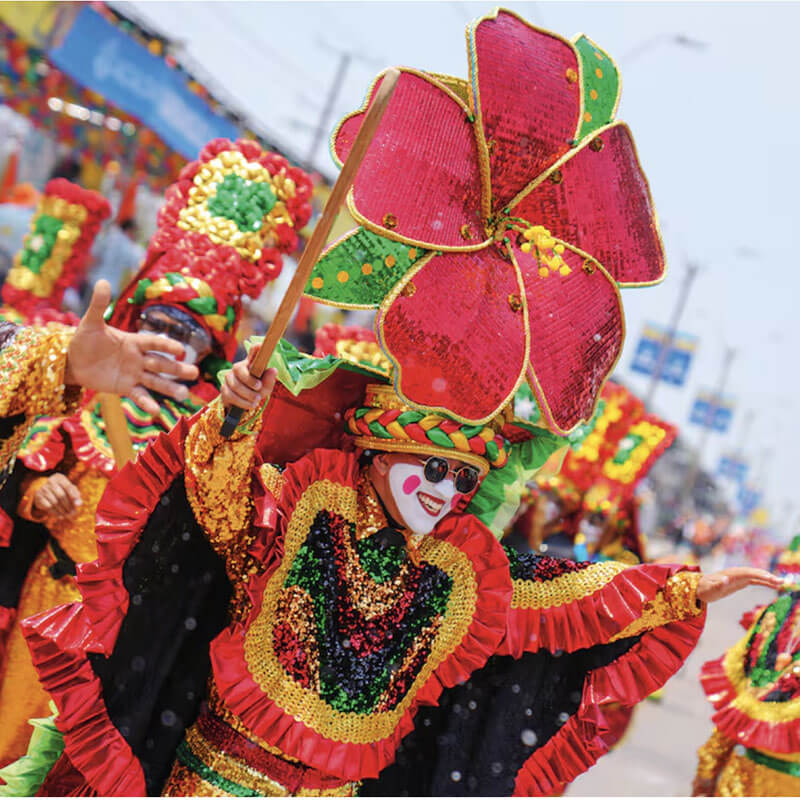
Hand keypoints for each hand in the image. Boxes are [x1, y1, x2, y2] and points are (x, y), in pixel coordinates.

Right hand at [33, 473, 81, 517]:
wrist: (44, 490)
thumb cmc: (61, 489)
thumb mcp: (69, 489)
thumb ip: (76, 495)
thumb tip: (79, 504)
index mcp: (59, 477)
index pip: (68, 487)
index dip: (74, 496)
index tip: (78, 505)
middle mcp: (50, 481)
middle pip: (61, 496)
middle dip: (68, 506)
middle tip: (73, 513)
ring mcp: (43, 489)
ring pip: (55, 502)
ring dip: (63, 510)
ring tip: (68, 515)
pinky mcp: (38, 497)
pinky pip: (48, 506)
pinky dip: (56, 512)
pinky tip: (60, 516)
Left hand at [65, 280, 199, 416]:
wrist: (73, 361)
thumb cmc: (84, 340)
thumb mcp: (90, 323)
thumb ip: (99, 304)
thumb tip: (103, 281)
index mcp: (134, 341)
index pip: (154, 343)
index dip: (167, 346)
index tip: (181, 350)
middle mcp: (139, 358)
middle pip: (161, 364)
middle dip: (177, 369)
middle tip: (195, 373)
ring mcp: (134, 374)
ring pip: (156, 381)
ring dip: (170, 388)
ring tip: (185, 394)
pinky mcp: (126, 388)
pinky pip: (139, 396)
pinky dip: (147, 403)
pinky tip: (157, 411)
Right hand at [221, 349, 275, 410]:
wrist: (244, 404)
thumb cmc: (256, 391)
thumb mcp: (266, 387)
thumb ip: (269, 380)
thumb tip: (273, 370)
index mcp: (250, 364)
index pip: (252, 353)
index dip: (255, 349)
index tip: (260, 345)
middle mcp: (238, 368)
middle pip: (238, 369)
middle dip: (250, 380)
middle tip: (259, 388)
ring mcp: (229, 378)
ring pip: (235, 385)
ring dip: (248, 394)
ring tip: (257, 400)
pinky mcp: (223, 390)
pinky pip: (231, 395)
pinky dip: (243, 402)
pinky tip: (250, 404)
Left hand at [696, 566, 783, 603]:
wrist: (699, 588)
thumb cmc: (704, 589)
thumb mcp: (710, 589)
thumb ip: (718, 584)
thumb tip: (726, 579)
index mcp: (731, 574)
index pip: (748, 573)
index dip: (760, 575)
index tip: (771, 579)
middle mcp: (736, 573)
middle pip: (754, 573)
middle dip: (768, 576)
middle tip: (781, 582)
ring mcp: (738, 576)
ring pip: (756, 576)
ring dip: (768, 579)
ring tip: (781, 583)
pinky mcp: (739, 581)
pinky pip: (754, 580)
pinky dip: (764, 582)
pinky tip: (773, 585)